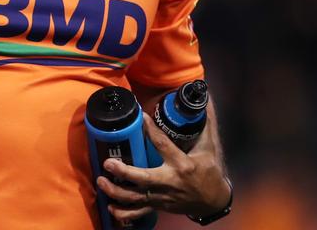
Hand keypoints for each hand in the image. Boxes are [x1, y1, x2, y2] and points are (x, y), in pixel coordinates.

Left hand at [97, 113, 230, 224]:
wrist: (214, 202)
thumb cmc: (210, 173)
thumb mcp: (209, 149)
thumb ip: (205, 127)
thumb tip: (205, 103)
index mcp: (182, 165)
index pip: (164, 145)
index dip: (152, 130)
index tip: (141, 117)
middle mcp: (170, 182)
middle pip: (144, 179)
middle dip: (124, 173)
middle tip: (108, 163)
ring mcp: (163, 197)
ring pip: (136, 198)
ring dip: (116, 192)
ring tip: (101, 181)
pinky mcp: (158, 206)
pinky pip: (138, 213)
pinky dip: (123, 213)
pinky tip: (110, 206)